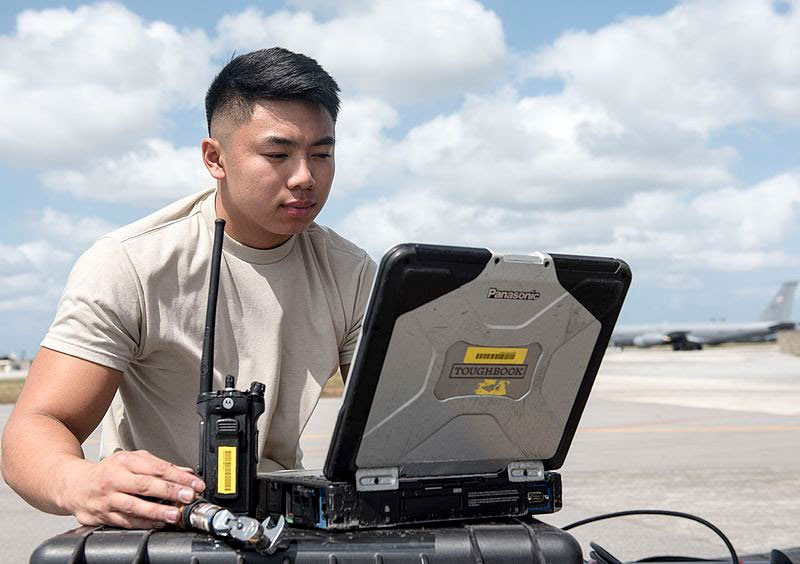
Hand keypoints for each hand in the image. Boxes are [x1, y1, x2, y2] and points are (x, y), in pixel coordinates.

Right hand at [61, 450, 205, 528]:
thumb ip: (158, 465)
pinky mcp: (103, 516)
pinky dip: (143, 523)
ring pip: (134, 506)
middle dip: (170, 491)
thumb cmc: (107, 471)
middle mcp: (115, 479)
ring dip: (157, 511)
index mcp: (125, 462)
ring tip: (174, 514)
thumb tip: (184, 472)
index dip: (178, 476)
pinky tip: (158, 523)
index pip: (156, 468)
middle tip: (188, 497)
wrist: (74, 485)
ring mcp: (108, 499)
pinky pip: (126, 521)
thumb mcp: (132, 460)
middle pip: (146, 485)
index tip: (194, 483)